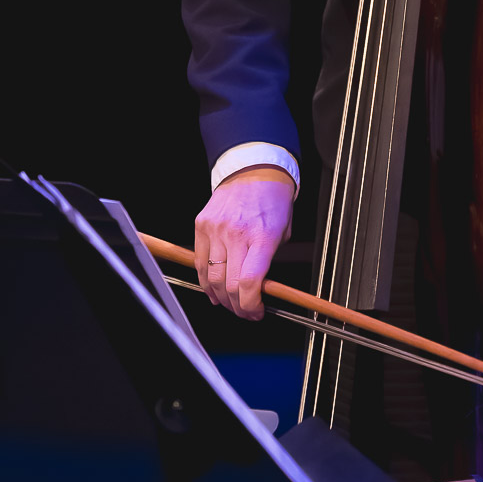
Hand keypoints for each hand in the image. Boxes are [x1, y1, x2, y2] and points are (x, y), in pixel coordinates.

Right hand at [194, 165, 294, 319]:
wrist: (254, 169)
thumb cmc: (272, 200)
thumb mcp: (283, 231)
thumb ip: (269, 261)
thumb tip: (259, 290)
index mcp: (262, 236)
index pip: (249, 282)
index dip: (251, 306)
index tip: (256, 312)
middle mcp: (237, 233)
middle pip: (229, 286)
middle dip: (237, 307)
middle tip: (245, 310)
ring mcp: (216, 228)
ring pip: (211, 278)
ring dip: (220, 297)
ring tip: (229, 301)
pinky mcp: (202, 225)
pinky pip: (199, 262)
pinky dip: (205, 280)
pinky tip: (213, 287)